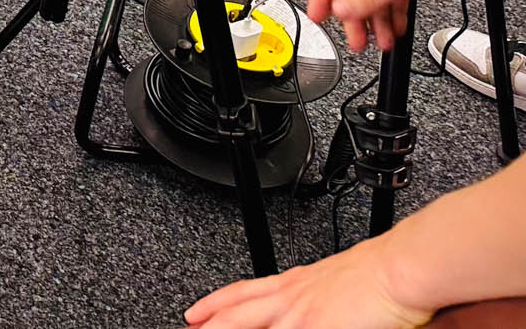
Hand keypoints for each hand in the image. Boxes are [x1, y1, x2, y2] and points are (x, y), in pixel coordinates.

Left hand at [185, 236, 425, 328]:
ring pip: (249, 323)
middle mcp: (293, 296)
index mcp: (298, 283)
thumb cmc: (384, 275)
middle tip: (188, 326)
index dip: (218, 304)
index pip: (245, 293)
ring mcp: (301, 314)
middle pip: (237, 310)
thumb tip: (324, 312)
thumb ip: (326, 302)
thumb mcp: (343, 286)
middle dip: (209, 321)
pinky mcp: (316, 326)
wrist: (401, 268)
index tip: (198, 313)